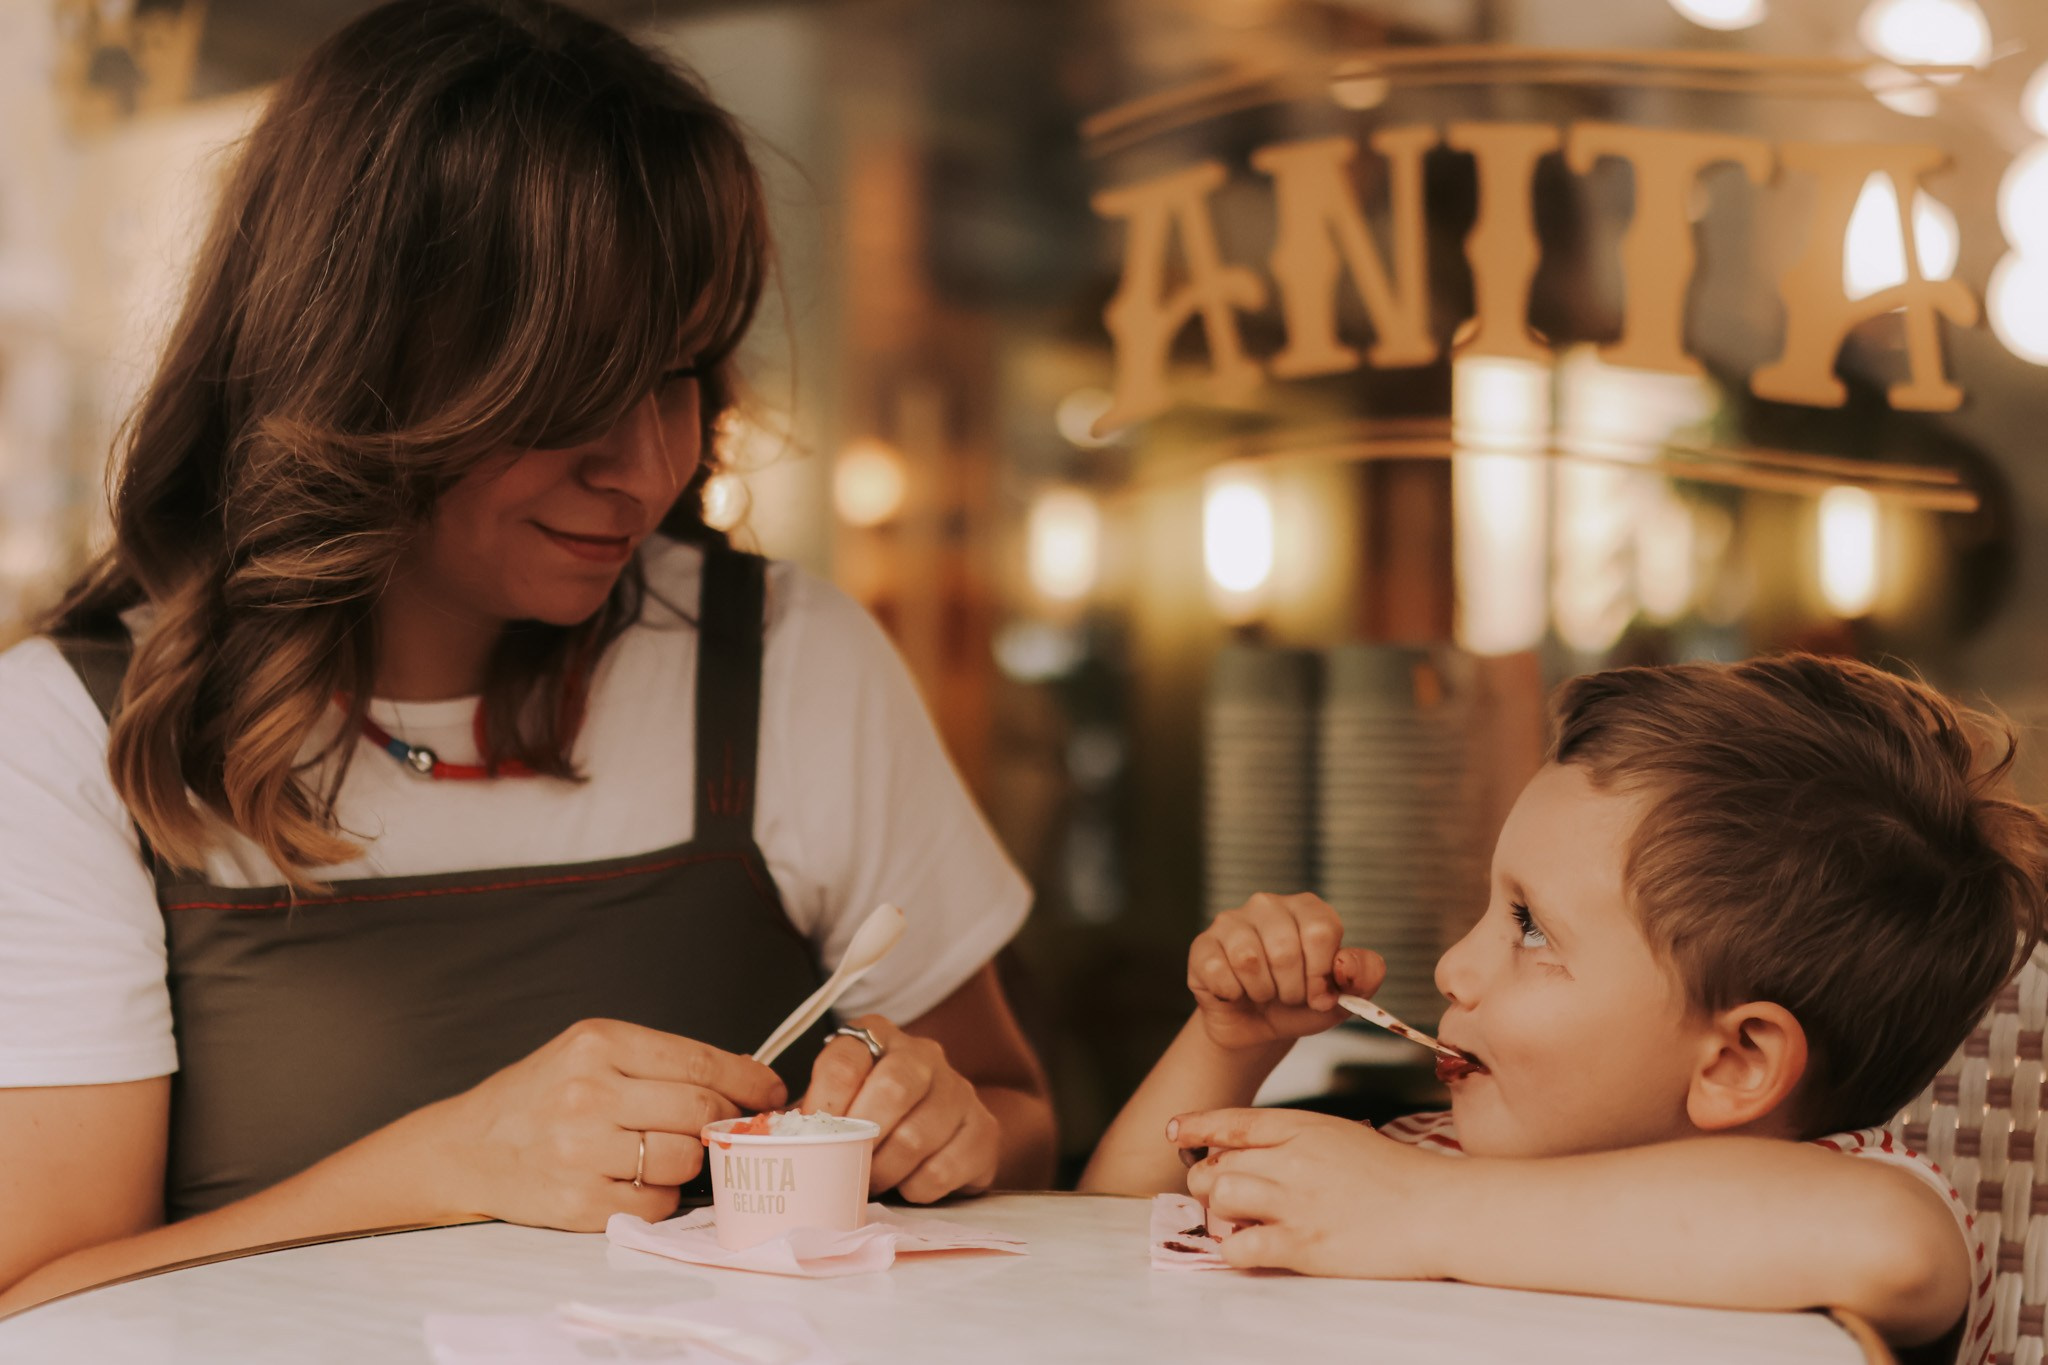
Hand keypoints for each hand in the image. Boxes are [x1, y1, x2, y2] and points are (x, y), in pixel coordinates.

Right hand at [431, 1018, 786, 1230]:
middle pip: (700, 1113)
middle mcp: (589, 1094)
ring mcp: (581, 1151)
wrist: (468, 1146)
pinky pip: (656, 1202)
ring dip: (692, 1160)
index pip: (700, 1062)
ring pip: (684, 1160)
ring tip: (668, 1151)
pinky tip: (640, 1179)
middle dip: (727, 1123)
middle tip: (730, 1126)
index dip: (749, 1081)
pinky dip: (663, 1195)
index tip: (771, 1091)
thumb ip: (659, 1061)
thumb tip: (744, 1076)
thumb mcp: (591, 1052)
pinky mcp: (577, 1202)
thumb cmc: (541, 1095)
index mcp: (598, 1043)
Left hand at [798, 1015, 998, 1202]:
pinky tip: (909, 1183)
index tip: (812, 1136)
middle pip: (892, 1089)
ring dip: (885, 1172)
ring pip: (917, 1137)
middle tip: (844, 1166)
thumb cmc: (874, 1118)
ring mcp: (959, 1090)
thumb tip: (764, 1135)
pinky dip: (917, 1188)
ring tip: (871, 1182)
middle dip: (862, 1139)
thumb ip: (806, 1113)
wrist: (945, 1131)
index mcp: (877, 1038)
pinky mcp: (984, 1129)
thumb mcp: (837, 1104)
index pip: (846, 1059)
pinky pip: (945, 1169)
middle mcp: (923, 1054)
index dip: (825, 1103)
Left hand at [1170, 1108, 1449, 1278]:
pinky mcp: (1301, 1244)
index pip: (1232, 1122)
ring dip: (1218, 1215)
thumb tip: (1252, 1154)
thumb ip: (1294, 1141)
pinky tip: (1253, 1249)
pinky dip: (1234, 1250)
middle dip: (1207, 1181)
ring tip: (1239, 1224)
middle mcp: (1290, 1160)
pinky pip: (1239, 1247)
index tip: (1176, 1131)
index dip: (1197, 1126)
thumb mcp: (1340, 1136)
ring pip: (1219, 1198)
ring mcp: (1293, 1202)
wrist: (1437, 1208)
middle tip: (1223, 1196)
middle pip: (1216, 1165)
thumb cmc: (1395, 1175)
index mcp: (1301, 1128)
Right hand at [1190, 893, 1385, 1050]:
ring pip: (1249, 960)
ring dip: (1262, 992)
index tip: (1319, 995)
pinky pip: (1219, 972)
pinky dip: (1233, 994)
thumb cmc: (1302, 1003)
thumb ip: (1362, 975)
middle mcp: (1267, 905)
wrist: (1258, 1027)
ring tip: (1263, 993)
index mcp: (1307, 909)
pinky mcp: (1203, 945)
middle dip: (1292, 989)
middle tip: (1288, 996)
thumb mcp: (1343, 995)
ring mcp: (1231, 921)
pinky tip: (1236, 992)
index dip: (1321, 975)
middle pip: (1285, 950)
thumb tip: (1344, 965)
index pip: (1320, 931)